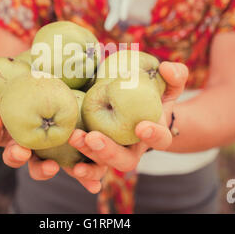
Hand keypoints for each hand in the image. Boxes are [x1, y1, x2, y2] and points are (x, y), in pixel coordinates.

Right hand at [0, 70, 104, 192]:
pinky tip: (94, 184)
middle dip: (14, 156)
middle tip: (20, 150)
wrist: (51, 85)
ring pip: (38, 168)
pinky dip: (83, 177)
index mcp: (2, 130)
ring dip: (42, 170)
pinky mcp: (66, 157)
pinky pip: (73, 170)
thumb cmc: (20, 83)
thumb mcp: (4, 78)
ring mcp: (41, 153)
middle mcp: (19, 145)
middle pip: (12, 158)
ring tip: (50, 167)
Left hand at [69, 61, 188, 171]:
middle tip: (93, 138)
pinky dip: (77, 167)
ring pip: (102, 165)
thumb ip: (173, 76)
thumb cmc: (150, 92)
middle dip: (109, 151)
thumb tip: (166, 68)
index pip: (160, 140)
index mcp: (155, 135)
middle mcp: (134, 150)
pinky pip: (86, 165)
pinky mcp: (95, 153)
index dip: (153, 136)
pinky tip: (61, 163)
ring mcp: (113, 154)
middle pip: (125, 161)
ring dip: (88, 156)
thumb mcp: (165, 83)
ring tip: (74, 138)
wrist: (133, 103)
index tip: (142, 126)